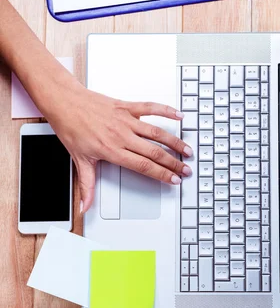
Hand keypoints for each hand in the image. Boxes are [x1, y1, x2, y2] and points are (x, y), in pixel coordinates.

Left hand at [41, 81, 192, 211]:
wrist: (64, 102)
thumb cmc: (71, 127)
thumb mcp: (79, 160)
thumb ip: (86, 186)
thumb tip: (85, 205)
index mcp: (112, 150)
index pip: (143, 165)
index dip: (161, 174)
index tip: (174, 180)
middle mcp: (121, 135)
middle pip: (155, 152)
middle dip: (173, 163)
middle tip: (186, 170)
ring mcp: (126, 120)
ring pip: (157, 132)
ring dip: (175, 142)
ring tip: (187, 150)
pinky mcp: (126, 107)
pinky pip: (150, 108)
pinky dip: (166, 110)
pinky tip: (178, 115)